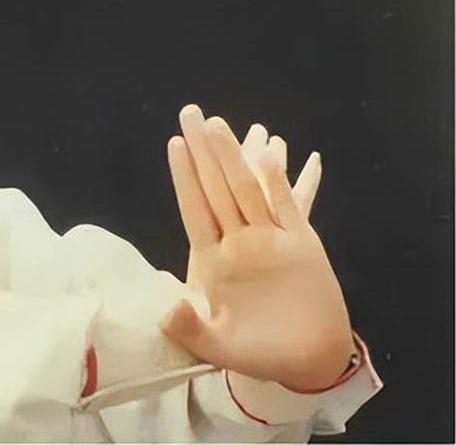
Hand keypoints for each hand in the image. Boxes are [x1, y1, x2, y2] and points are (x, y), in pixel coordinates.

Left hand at [160, 104, 353, 391]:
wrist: (305, 361)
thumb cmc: (255, 352)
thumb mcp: (215, 343)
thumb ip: (191, 326)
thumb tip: (167, 310)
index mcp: (213, 258)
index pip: (194, 208)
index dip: (185, 176)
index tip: (175, 144)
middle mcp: (239, 241)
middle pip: (219, 187)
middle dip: (206, 150)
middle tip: (192, 112)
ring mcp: (271, 240)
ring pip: (251, 188)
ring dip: (239, 155)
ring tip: (225, 123)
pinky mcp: (303, 245)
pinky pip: (292, 205)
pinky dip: (285, 180)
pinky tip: (277, 154)